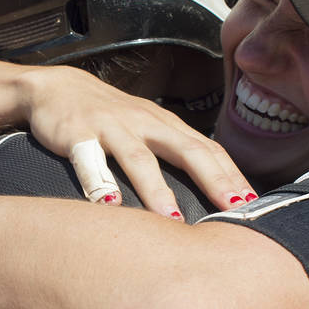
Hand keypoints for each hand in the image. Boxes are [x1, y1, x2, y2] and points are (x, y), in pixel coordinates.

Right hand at [21, 67, 253, 214]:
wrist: (56, 87)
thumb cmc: (112, 117)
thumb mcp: (149, 129)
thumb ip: (177, 154)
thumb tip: (215, 190)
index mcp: (167, 125)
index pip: (208, 150)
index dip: (231, 175)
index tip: (252, 205)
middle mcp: (145, 123)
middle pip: (186, 150)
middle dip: (212, 179)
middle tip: (233, 209)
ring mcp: (112, 128)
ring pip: (139, 158)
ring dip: (157, 190)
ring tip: (173, 221)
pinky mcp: (77, 134)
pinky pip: (89, 160)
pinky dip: (98, 183)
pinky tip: (109, 206)